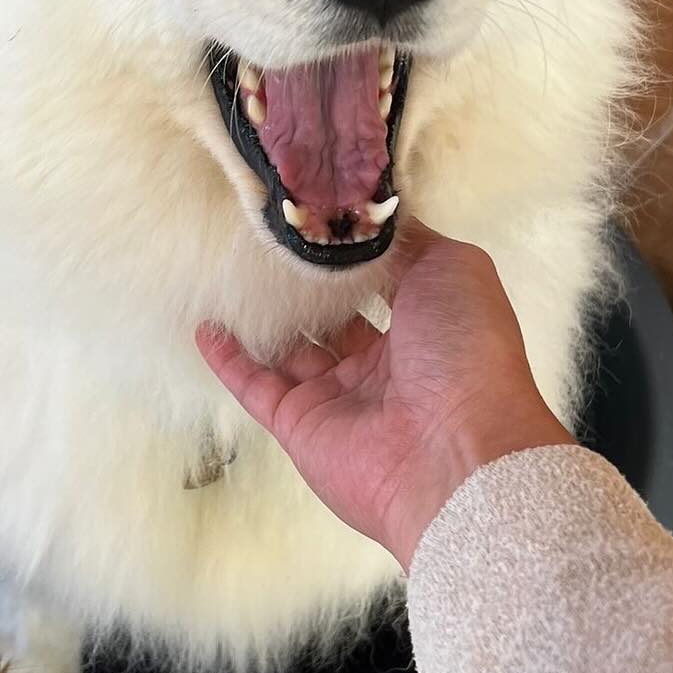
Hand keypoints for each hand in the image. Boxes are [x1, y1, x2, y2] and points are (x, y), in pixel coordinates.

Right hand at [197, 221, 571, 568]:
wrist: (455, 453)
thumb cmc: (466, 351)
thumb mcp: (452, 269)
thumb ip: (409, 242)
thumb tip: (371, 221)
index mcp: (423, 327)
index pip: (378, 285)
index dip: (351, 256)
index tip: (316, 218)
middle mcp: (380, 365)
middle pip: (330, 319)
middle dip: (303, 287)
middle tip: (265, 242)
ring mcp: (337, 397)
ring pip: (289, 350)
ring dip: (262, 318)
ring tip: (228, 273)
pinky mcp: (299, 425)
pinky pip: (255, 386)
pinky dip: (228, 359)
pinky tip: (207, 327)